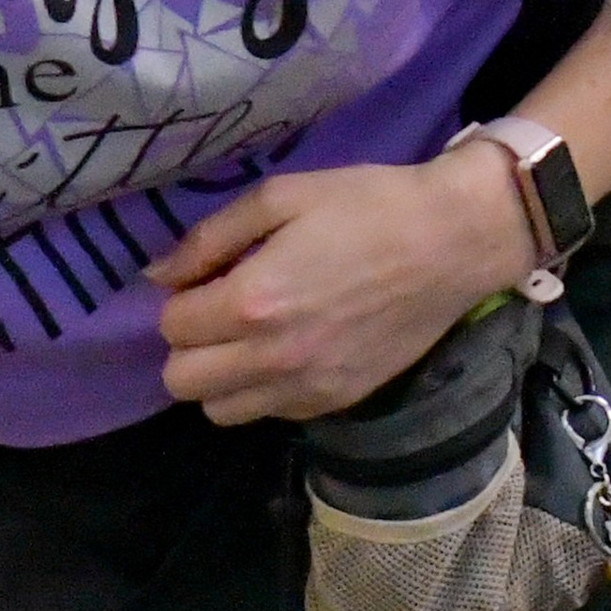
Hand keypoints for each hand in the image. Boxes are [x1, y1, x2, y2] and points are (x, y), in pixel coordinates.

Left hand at [149, 144, 535, 424]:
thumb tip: (158, 275)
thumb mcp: (281, 197)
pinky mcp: (334, 402)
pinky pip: (267, 414)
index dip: (181, 298)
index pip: (172, 325)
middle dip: (188, 345)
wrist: (452, 242)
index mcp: (252, 302)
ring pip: (218, 411)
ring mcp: (305, 388)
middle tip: (220, 312)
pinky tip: (288, 351)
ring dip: (219, 377)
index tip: (209, 278)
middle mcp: (272, 357)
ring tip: (249, 339)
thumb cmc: (367, 206)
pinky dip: (261, 390)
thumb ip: (210, 238)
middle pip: (182, 381)